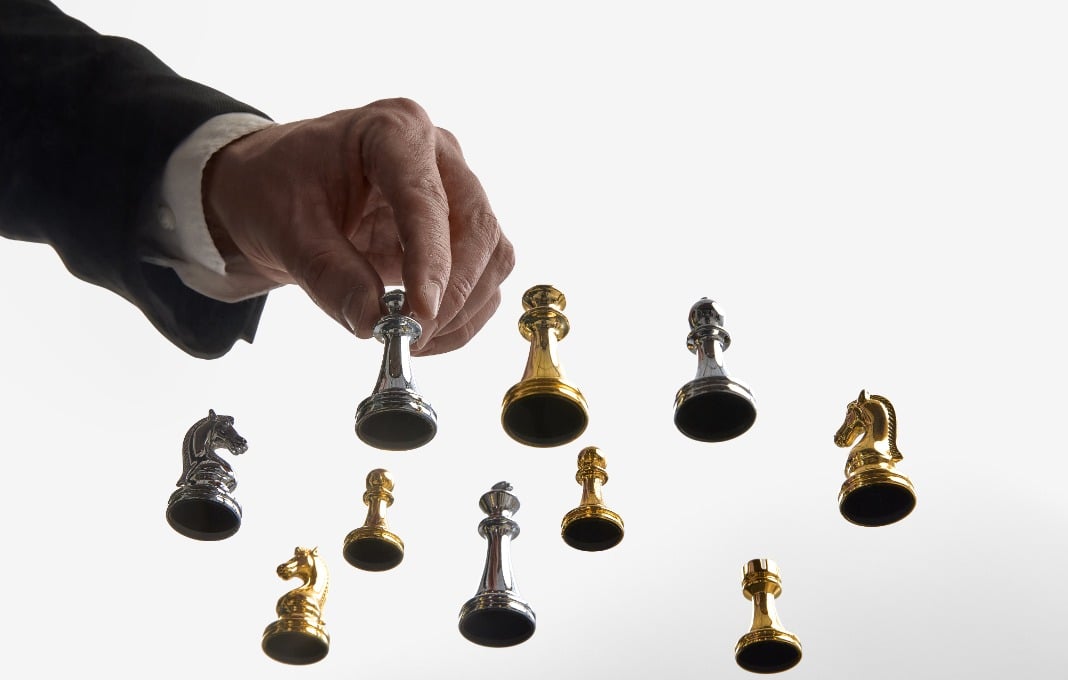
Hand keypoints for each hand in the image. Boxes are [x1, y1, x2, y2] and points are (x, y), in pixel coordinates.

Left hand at [202, 98, 513, 354]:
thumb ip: (329, 273)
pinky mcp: (461, 232)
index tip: (421, 311)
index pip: (426, 199)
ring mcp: (457, 192)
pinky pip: (485, 278)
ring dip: (464, 309)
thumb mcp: (285, 227)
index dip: (430, 259)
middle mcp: (438, 155)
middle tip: (413, 337)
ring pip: (493, 256)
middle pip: (477, 227)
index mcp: (393, 130)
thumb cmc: (277, 188)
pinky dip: (464, 316)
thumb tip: (373, 323)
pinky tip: (425, 334)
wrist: (277, 192)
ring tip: (412, 339)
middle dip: (454, 292)